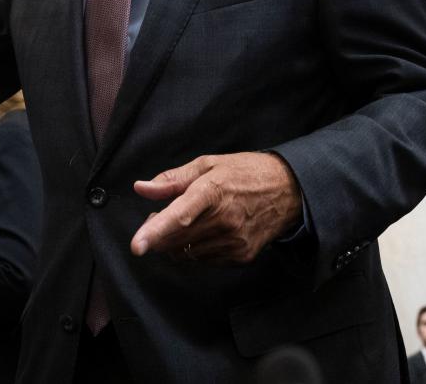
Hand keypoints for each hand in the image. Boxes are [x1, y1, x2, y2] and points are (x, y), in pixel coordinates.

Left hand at [130, 152, 302, 263]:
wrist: (288, 190)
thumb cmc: (244, 173)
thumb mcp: (207, 165)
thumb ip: (171, 180)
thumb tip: (141, 188)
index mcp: (212, 191)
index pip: (178, 216)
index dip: (155, 232)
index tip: (136, 246)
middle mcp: (224, 220)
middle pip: (176, 240)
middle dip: (158, 233)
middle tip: (158, 216)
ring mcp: (234, 241)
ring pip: (187, 253)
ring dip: (175, 243)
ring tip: (186, 222)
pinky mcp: (241, 256)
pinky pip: (203, 261)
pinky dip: (194, 250)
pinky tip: (204, 232)